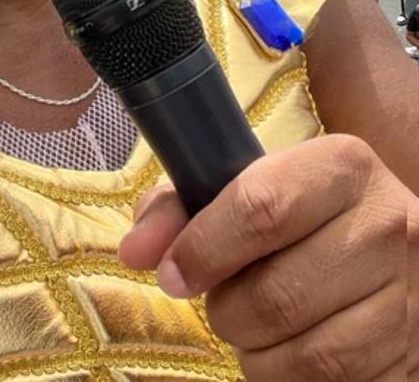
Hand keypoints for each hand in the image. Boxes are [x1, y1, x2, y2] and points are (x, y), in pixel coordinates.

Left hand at [119, 136, 415, 380]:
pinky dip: (293, 380)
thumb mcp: (246, 187)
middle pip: (278, 292)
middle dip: (228, 311)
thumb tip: (135, 251)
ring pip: (311, 354)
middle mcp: (387, 223)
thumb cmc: (298, 213)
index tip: (174, 274)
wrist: (388, 247)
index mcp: (342, 165)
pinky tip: (288, 352)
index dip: (205, 248)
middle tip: (221, 302)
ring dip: (259, 353)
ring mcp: (410, 294)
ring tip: (253, 328)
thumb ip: (180, 209)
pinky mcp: (415, 353)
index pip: (262, 208)